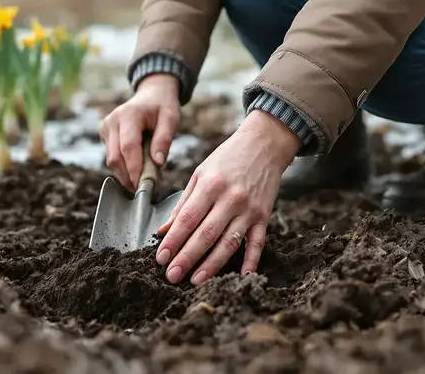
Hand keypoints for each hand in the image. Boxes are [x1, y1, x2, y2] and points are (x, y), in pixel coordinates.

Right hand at [99, 74, 180, 191]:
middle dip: (129, 176)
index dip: (134, 168)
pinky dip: (123, 167)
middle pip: (115, 157)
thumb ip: (164, 140)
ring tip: (143, 179)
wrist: (151, 94)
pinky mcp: (104, 134)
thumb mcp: (171, 119)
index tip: (143, 185)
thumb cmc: (162, 106)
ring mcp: (105, 127)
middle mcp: (112, 121)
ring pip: (111, 160)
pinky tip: (136, 169)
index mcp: (129, 115)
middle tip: (145, 188)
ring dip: (126, 174)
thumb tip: (158, 163)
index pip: (128, 147)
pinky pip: (111, 156)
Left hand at [154, 110, 299, 283]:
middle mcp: (230, 198)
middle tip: (172, 275)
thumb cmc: (227, 158)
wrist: (264, 144)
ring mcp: (249, 209)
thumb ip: (183, 202)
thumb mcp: (200, 173)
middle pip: (205, 234)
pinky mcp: (264, 216)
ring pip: (229, 242)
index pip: (187, 218)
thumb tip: (164, 230)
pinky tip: (241, 277)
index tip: (160, 258)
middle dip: (187, 257)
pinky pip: (257, 243)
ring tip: (196, 280)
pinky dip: (251, 261)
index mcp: (210, 185)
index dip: (173, 240)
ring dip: (212, 264)